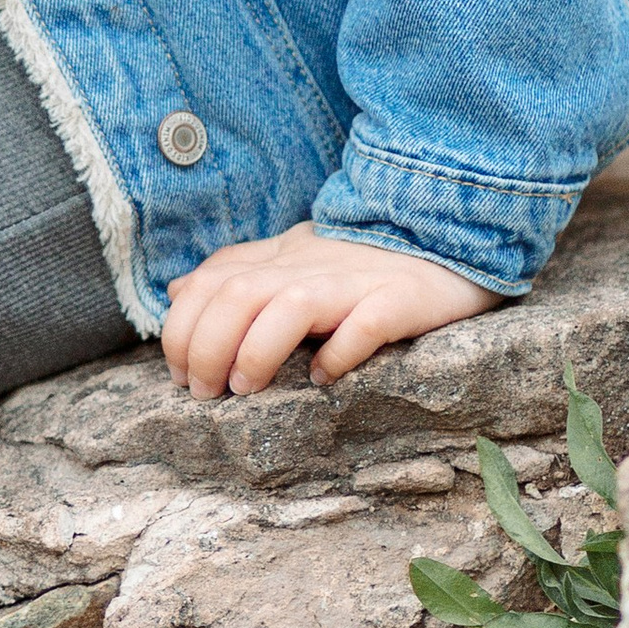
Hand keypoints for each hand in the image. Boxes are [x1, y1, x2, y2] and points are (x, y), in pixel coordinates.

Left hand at [163, 224, 498, 398]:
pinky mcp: (401, 300)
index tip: (179, 372)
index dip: (182, 327)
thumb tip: (177, 290)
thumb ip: (236, 271)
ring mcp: (356, 282)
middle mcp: (310, 264)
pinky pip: (367, 324)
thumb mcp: (291, 258)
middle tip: (205, 392)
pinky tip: (326, 379)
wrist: (451, 235)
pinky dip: (339, 353)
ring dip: (255, 351)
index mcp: (281, 256)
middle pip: (236, 294)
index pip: (211, 280)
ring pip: (290, 305)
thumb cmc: (364, 261)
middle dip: (206, 346)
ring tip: (245, 389)